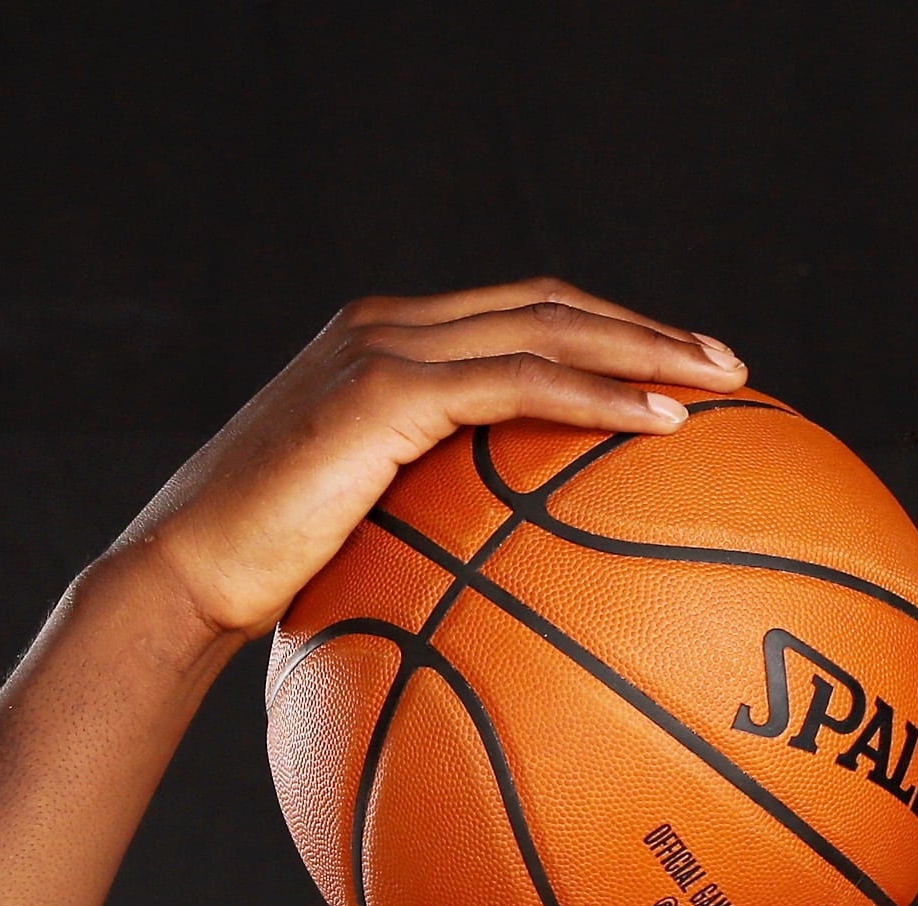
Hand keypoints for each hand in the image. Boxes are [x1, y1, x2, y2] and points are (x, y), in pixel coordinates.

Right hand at [115, 279, 745, 640]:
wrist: (186, 581)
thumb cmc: (270, 588)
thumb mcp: (366, 540)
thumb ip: (431, 522)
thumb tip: (506, 583)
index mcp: (385, 347)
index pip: (518, 316)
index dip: (604, 331)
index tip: (677, 371)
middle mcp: (387, 325)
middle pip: (548, 304)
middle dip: (647, 328)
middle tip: (730, 368)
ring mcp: (384, 348)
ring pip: (547, 327)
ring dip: (645, 348)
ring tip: (722, 382)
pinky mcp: (385, 391)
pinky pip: (520, 383)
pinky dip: (597, 395)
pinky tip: (663, 422)